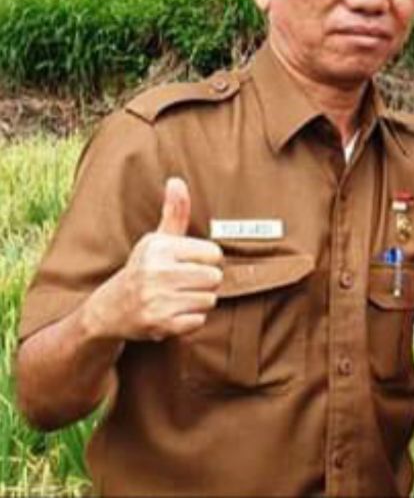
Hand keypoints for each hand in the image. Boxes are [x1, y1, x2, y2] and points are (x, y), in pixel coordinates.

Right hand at [84, 178, 223, 341]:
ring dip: (197, 302)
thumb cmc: (142, 270)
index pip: (214, 254)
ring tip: (176, 298)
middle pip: (215, 278)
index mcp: (159, 248)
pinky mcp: (160, 324)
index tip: (187, 265)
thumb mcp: (156, 240)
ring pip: (209, 300)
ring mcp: (157, 300)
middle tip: (182, 284)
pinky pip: (198, 321)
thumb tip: (177, 180)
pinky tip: (171, 314)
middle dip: (203, 283)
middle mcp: (156, 272)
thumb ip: (174, 212)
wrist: (107, 311)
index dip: (205, 261)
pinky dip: (189, 321)